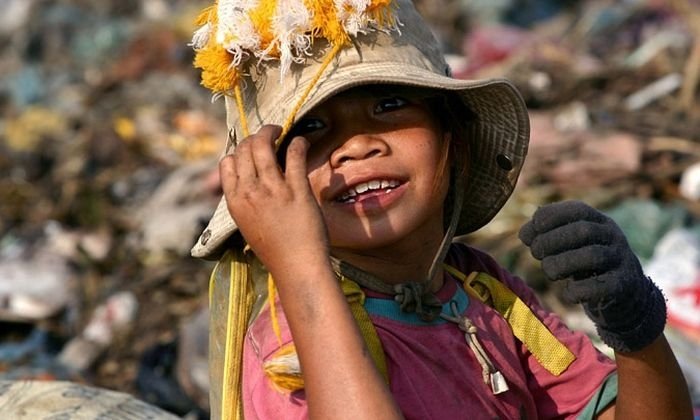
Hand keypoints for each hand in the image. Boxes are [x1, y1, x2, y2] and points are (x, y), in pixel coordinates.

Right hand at [220, 125, 329, 272]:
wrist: (297, 268)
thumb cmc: (275, 250)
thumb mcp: (248, 225)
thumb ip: (245, 202)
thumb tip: (247, 182)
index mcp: (235, 202)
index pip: (227, 163)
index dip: (238, 152)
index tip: (250, 152)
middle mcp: (250, 192)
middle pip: (244, 149)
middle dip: (254, 137)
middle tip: (268, 135)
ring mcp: (273, 190)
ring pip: (263, 145)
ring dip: (272, 131)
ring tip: (280, 130)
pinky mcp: (297, 190)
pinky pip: (294, 155)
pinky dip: (298, 143)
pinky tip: (302, 142)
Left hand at [519, 200, 665, 352]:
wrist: (624, 295)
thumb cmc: (586, 266)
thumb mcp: (570, 245)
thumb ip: (547, 235)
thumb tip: (524, 234)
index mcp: (599, 221)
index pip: (577, 209)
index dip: (549, 217)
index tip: (528, 234)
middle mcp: (613, 236)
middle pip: (583, 231)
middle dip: (551, 241)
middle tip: (535, 253)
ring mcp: (622, 260)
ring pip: (592, 256)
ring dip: (562, 264)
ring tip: (549, 272)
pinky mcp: (623, 285)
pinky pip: (600, 286)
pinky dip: (577, 290)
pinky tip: (568, 292)